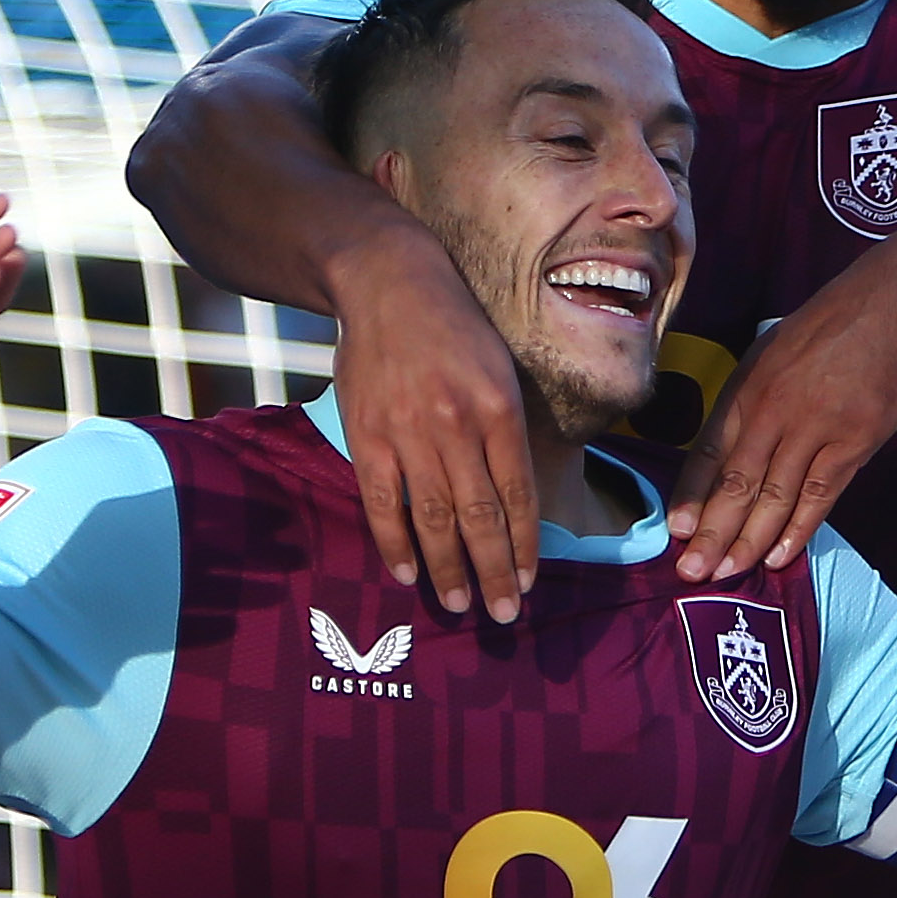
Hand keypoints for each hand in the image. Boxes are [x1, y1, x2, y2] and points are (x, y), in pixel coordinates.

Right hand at [326, 231, 539, 620]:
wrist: (390, 283)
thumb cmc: (456, 329)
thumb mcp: (500, 370)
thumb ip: (507, 432)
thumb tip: (515, 499)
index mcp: (500, 409)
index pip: (519, 495)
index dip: (526, 546)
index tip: (530, 582)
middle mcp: (458, 424)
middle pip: (481, 516)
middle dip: (495, 572)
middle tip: (504, 614)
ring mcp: (409, 432)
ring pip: (433, 517)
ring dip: (449, 569)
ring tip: (462, 604)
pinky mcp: (366, 434)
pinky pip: (382, 502)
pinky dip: (395, 543)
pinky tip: (407, 574)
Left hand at [668, 263, 896, 582]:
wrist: (891, 309)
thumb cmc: (828, 330)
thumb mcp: (770, 352)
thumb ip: (749, 400)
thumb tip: (730, 449)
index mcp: (746, 390)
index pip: (709, 453)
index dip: (692, 496)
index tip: (676, 532)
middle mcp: (772, 413)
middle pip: (736, 485)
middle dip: (711, 533)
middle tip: (691, 572)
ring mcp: (814, 430)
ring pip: (774, 497)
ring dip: (749, 541)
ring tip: (728, 574)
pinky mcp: (853, 444)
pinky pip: (819, 496)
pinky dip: (799, 529)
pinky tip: (780, 556)